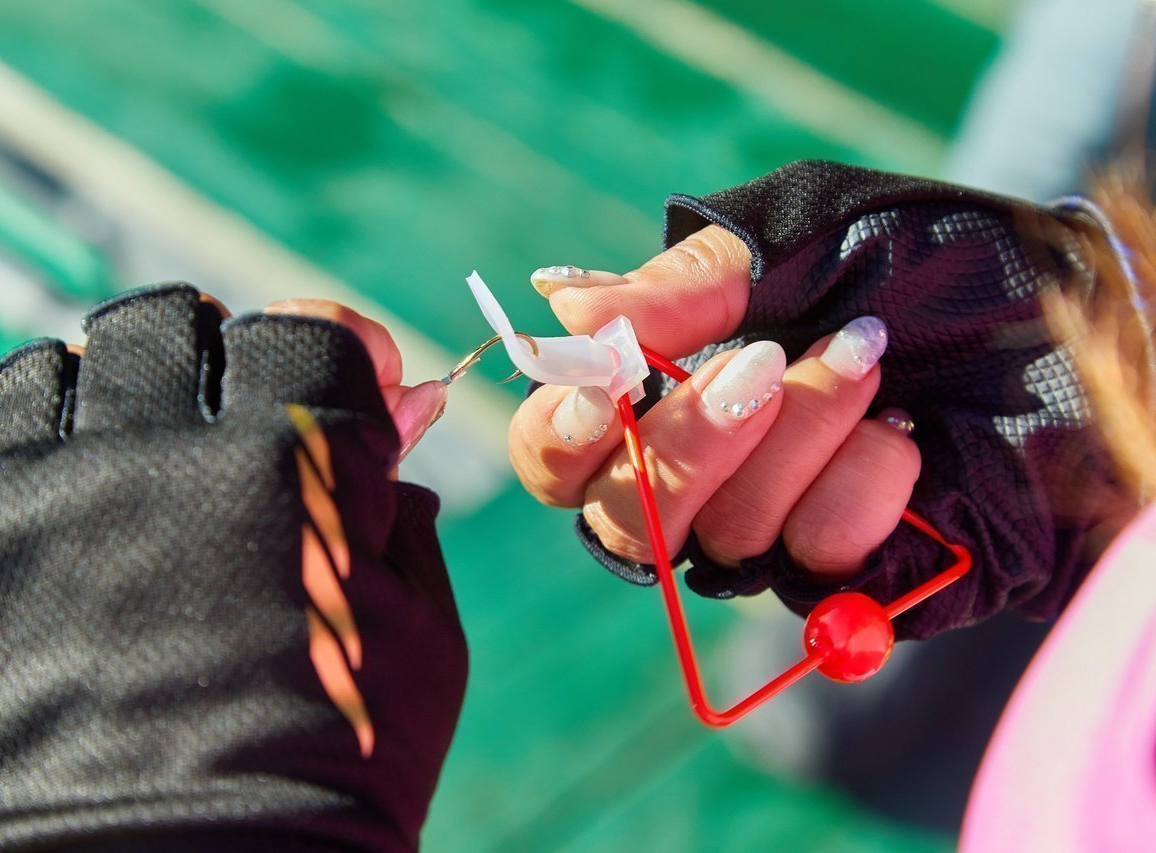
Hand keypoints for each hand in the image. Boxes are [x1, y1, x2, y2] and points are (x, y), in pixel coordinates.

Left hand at [0, 285, 463, 849]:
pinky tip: (15, 498)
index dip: (339, 344)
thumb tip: (398, 423)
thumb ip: (405, 516)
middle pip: (163, 323)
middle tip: (225, 415)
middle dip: (210, 356)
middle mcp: (149, 461)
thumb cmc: (330, 786)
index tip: (351, 379)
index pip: (306, 329)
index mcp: (289, 470)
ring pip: (40, 370)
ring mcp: (26, 508)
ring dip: (91, 395)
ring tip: (116, 460)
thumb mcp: (424, 647)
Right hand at [511, 225, 920, 579]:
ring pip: (730, 533)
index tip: (607, 383)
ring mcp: (767, 534)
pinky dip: (868, 476)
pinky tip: (903, 431)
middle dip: (693, 441)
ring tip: (867, 357)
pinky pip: (819, 555)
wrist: (1041, 301)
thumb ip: (675, 288)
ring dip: (806, 429)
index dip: (560, 436)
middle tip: (765, 359)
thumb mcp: (785, 243)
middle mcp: (694, 482)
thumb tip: (556, 306)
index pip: (555, 459)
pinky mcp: (844, 573)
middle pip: (625, 518)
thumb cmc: (905, 257)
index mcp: (653, 399)